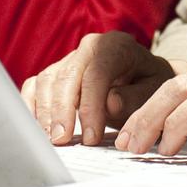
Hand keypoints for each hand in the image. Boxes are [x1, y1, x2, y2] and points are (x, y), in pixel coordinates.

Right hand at [20, 31, 181, 145]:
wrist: (144, 76)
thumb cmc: (149, 84)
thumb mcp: (154, 90)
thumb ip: (135, 97)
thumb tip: (109, 102)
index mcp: (115, 45)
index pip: (97, 72)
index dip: (91, 106)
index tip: (91, 138)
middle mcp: (88, 47)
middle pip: (67, 75)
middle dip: (62, 110)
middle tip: (62, 140)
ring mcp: (69, 59)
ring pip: (48, 80)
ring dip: (45, 111)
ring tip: (51, 139)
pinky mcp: (55, 73)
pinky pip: (35, 85)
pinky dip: (31, 105)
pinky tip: (34, 128)